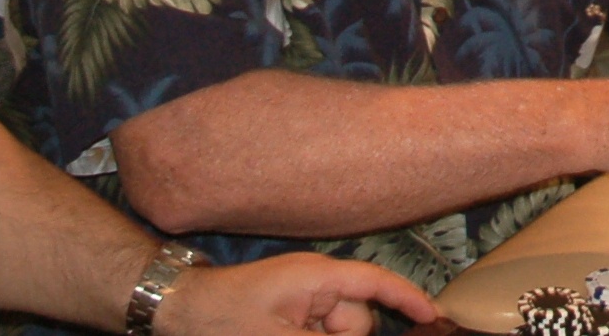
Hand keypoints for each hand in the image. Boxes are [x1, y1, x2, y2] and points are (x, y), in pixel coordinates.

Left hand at [149, 253, 437, 335]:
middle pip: (356, 319)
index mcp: (319, 278)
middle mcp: (316, 286)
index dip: (408, 298)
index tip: (434, 316)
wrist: (175, 310)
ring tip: (277, 335)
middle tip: (293, 335)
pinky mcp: (289, 317)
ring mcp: (301, 301)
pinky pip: (316, 333)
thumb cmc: (219, 317)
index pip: (376, 283)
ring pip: (337, 332)